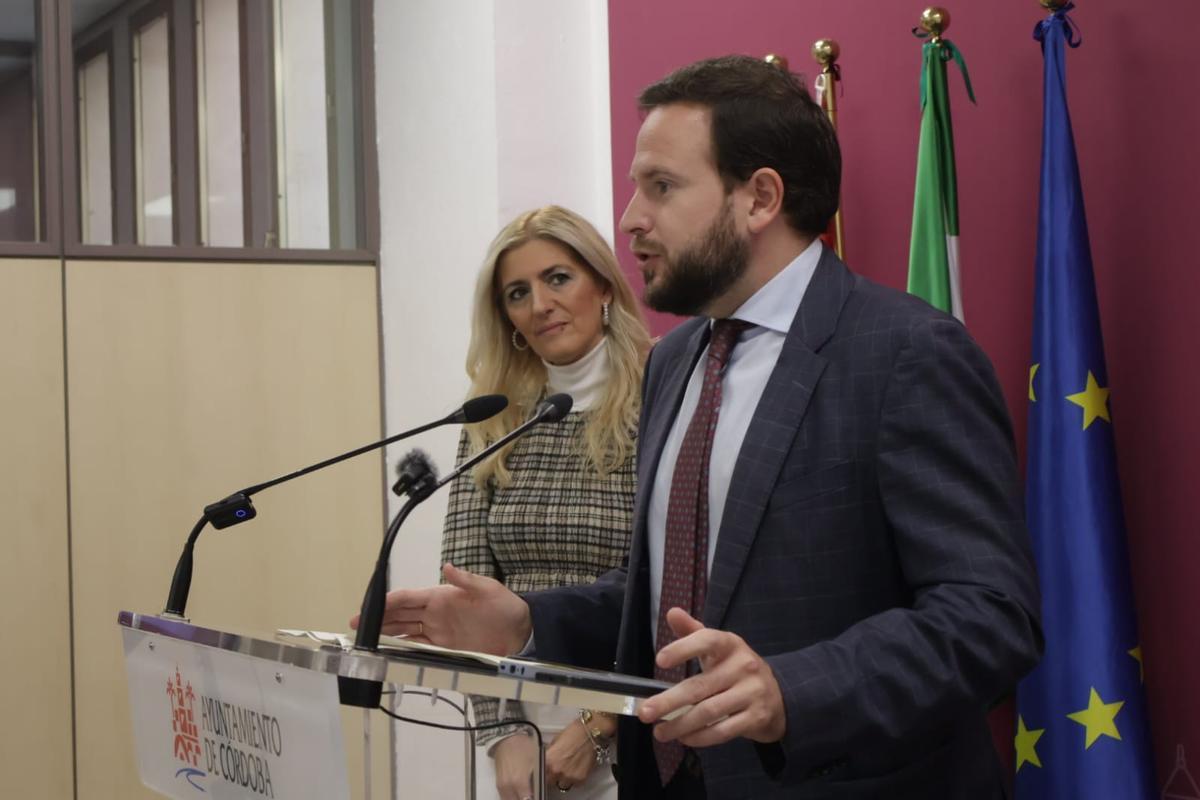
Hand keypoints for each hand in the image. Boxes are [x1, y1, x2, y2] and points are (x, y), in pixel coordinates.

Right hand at [348, 563, 531, 654]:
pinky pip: (418, 648)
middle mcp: (434, 613)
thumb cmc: (504, 606)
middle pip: (400, 616)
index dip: (387, 602)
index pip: (408, 598)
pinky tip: (389, 654)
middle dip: (378, 620)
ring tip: (365, 641)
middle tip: (355, 626)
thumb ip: (467, 580)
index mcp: (440, 596)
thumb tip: (448, 567)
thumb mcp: (488, 589)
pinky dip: (403, 650)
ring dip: (385, 635)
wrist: (520, 631)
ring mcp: (438, 631)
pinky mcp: (444, 648)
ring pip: (404, 632)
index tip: (368, 607)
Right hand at [492, 732, 537, 799]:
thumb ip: (539, 781)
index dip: (535, 798)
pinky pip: (505, 797)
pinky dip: (513, 797)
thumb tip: (541, 791)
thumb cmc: (523, 747)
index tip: (539, 796)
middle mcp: (508, 786)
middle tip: (533, 795)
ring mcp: (502, 786)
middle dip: (527, 799)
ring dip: (519, 798)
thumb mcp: (537, 763)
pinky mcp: (499, 784)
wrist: (507, 739)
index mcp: (519, 782)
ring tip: (526, 793)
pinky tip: (519, 792)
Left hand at [544, 719, 603, 791]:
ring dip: (563, 779)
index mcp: (547, 760)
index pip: (539, 775)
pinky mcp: (581, 779)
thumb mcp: (555, 741)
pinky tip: (577, 768)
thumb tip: (545, 760)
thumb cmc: (573, 733)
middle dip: (552, 777)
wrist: (591, 732)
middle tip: (557, 769)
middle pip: (549, 782)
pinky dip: (575, 779)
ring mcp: (569, 776)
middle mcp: (556, 771)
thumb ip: (549, 754)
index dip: (541, 773)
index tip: (543, 772)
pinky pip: (575, 784)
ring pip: (562, 785)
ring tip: (568, 768)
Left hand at [637, 607, 786, 747]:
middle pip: (700, 686)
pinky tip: (684, 738)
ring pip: (709, 711)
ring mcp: (752, 693)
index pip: (707, 640)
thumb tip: (672, 612)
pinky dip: (701, 737)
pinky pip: (723, 730)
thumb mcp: (719, 647)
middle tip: (645, 712)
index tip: (660, 661)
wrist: (779, 696)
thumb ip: (693, 631)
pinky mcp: (756, 717)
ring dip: (680, 724)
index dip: (683, 649)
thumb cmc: (737, 669)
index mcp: (731, 644)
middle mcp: (744, 666)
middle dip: (669, 701)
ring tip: (660, 732)